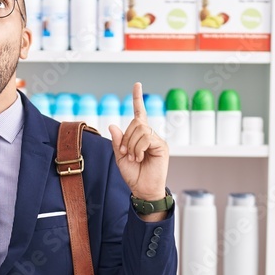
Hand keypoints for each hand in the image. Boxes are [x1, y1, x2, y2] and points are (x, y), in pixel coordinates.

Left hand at [108, 82, 168, 202]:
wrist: (143, 189)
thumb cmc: (134, 175)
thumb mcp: (120, 157)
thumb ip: (117, 141)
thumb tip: (112, 125)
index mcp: (139, 136)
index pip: (139, 113)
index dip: (137, 99)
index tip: (137, 85)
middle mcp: (150, 135)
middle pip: (136, 122)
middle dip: (126, 138)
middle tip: (125, 153)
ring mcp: (157, 140)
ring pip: (141, 129)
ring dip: (132, 144)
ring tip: (134, 157)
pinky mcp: (162, 146)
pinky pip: (147, 138)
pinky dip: (138, 147)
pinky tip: (139, 157)